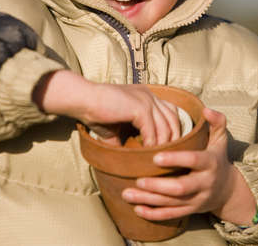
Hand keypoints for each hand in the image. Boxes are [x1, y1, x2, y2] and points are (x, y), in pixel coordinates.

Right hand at [32, 70, 180, 146]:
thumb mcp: (118, 127)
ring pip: (166, 127)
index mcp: (146, 96)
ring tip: (158, 160)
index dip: (172, 130)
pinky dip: (151, 145)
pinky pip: (153, 131)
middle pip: (173, 118)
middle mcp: (149, 95)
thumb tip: (133, 161)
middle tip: (169, 158)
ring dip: (163, 146)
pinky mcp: (140, 107)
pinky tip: (146, 156)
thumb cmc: (97, 113)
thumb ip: (129, 139)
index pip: (170, 112)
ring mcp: (146, 100)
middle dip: (174, 139)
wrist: (83, 100)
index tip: (170, 148)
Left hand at [122, 108, 255, 225]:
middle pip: (180, 188)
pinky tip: (137, 209)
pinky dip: (154, 214)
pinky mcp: (190, 210)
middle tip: (138, 180)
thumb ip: (216, 122)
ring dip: (149, 200)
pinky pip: (171, 215)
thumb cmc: (217, 157)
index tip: (155, 156)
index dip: (176, 159)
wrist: (227, 189)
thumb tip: (206, 109)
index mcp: (210, 163)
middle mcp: (204, 183)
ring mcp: (197, 200)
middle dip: (158, 186)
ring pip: (172, 204)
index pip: (193, 161)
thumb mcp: (221, 138)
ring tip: (127, 194)